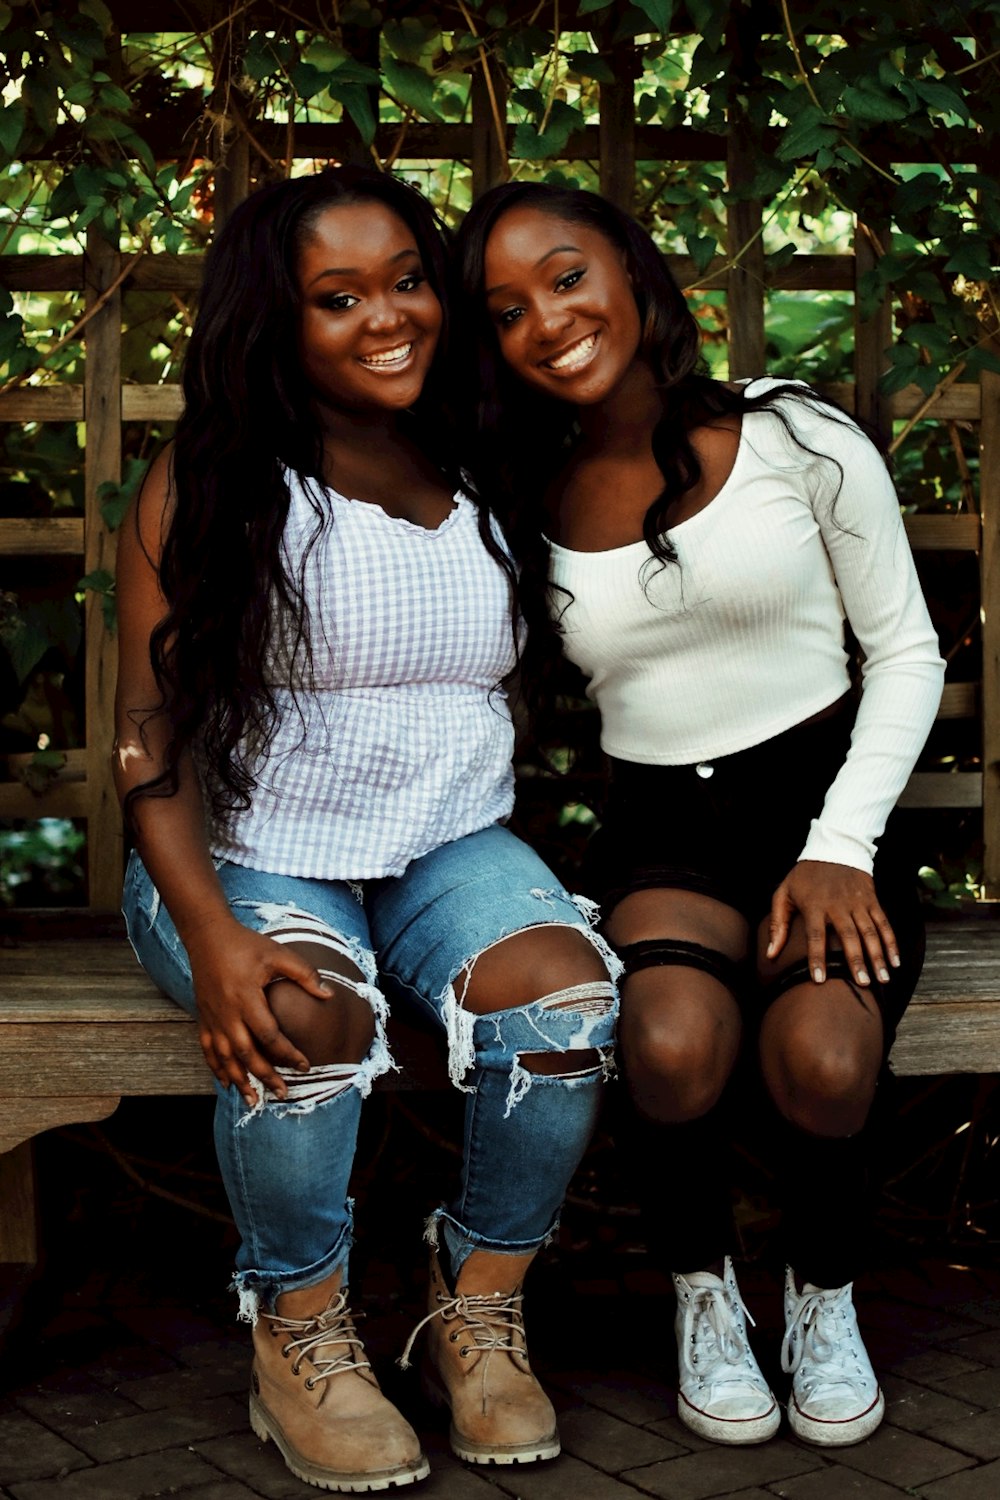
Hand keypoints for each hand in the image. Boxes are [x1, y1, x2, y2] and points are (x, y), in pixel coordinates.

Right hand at [185, 919, 333, 1106]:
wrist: (208, 936)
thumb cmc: (246, 945)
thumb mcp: (277, 954)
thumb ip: (304, 974)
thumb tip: (329, 995)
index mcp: (247, 998)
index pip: (270, 1035)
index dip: (288, 1053)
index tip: (305, 1066)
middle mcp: (227, 1013)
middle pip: (247, 1054)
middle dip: (265, 1077)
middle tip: (283, 1093)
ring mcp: (213, 1018)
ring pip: (225, 1058)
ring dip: (240, 1081)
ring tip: (253, 1101)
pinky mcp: (203, 1018)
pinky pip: (207, 1050)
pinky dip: (216, 1069)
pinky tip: (226, 1083)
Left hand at [766, 860, 899, 987]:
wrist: (834, 847)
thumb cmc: (804, 876)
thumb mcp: (784, 894)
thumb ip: (778, 924)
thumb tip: (770, 954)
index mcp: (814, 905)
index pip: (815, 935)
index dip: (817, 958)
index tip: (820, 980)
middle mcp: (838, 905)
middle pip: (849, 936)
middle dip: (856, 961)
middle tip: (862, 983)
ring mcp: (857, 903)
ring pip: (870, 932)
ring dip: (878, 956)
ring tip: (883, 979)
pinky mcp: (872, 901)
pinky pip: (884, 923)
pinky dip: (891, 942)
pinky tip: (895, 961)